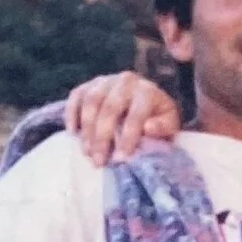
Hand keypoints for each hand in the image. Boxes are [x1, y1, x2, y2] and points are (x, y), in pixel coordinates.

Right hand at [67, 70, 181, 164]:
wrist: (144, 100)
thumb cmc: (156, 118)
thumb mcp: (169, 124)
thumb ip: (163, 127)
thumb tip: (148, 128)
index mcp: (147, 91)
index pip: (136, 114)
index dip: (128, 138)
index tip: (121, 159)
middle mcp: (126, 81)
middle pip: (110, 108)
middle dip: (103, 138)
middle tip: (99, 161)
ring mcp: (105, 80)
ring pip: (91, 102)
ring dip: (87, 130)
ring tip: (87, 152)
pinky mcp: (89, 84)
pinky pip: (76, 96)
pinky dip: (72, 114)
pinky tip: (73, 133)